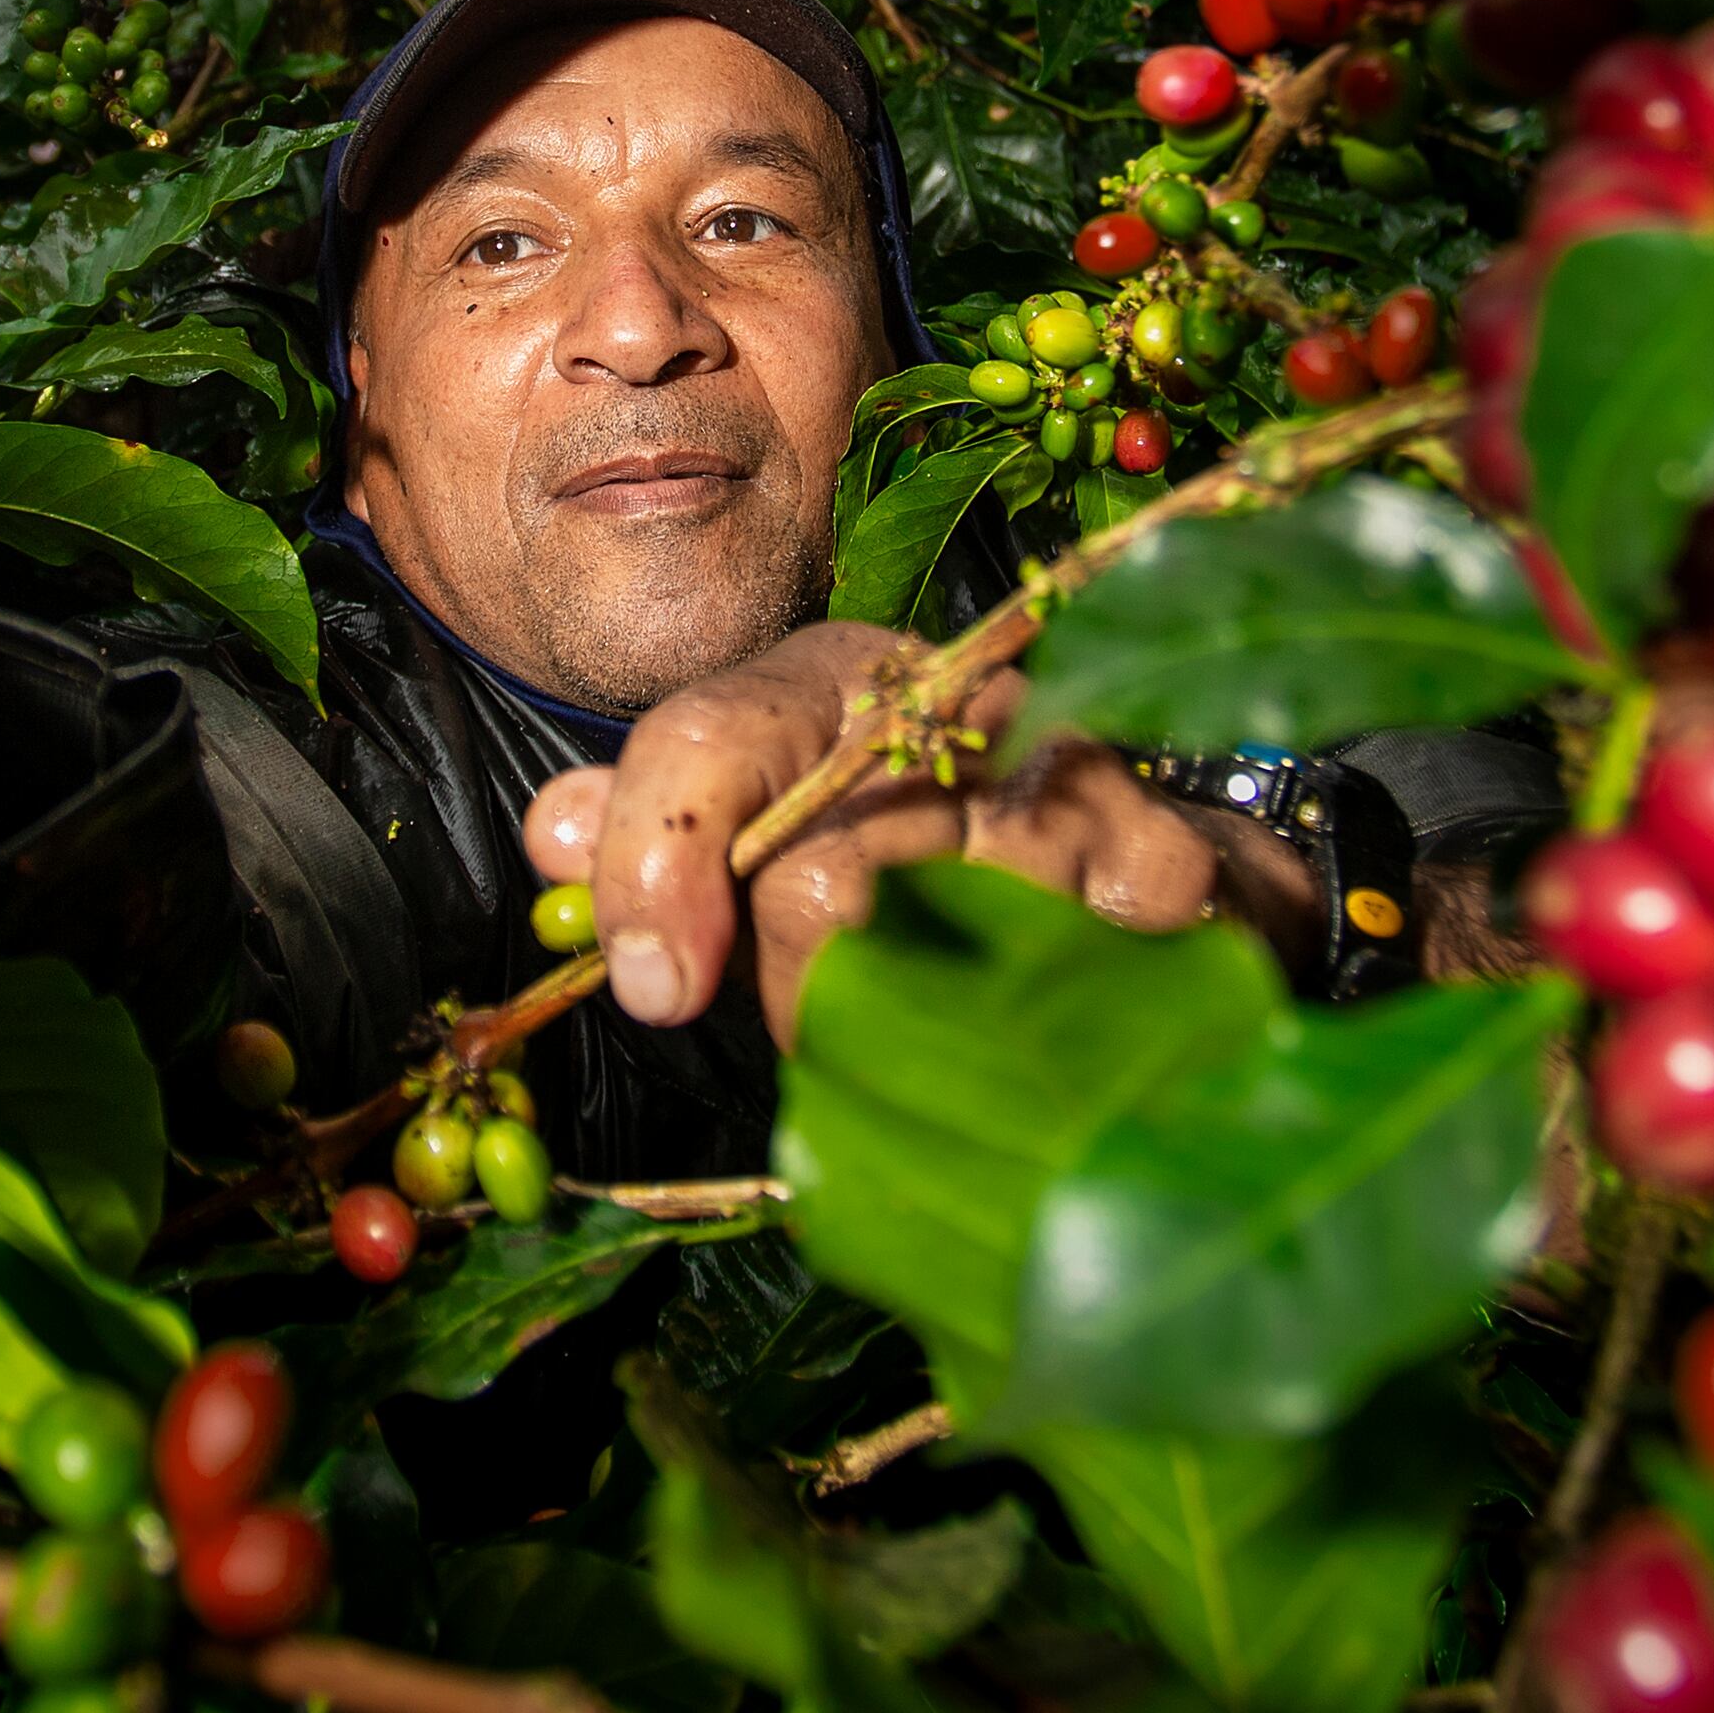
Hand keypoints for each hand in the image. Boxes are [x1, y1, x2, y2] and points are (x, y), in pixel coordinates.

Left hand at [518, 625, 1311, 1044]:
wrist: (1118, 828)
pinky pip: (1063, 983)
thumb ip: (645, 828)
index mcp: (823, 682)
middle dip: (792, 992)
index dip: (657, 867)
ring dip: (914, 1030)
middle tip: (820, 1015)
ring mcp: (1063, 782)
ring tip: (933, 1011)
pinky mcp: (1160, 862)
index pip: (708, 744)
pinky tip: (1037, 1003)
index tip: (655, 990)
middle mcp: (943, 704)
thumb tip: (553, 835)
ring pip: (936, 955)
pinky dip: (1036, 1025)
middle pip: (817, 880)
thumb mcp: (764, 806)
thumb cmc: (900, 828)